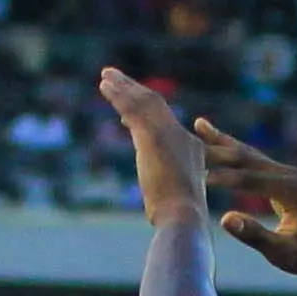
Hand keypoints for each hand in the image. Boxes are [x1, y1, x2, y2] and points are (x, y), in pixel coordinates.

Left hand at [97, 66, 208, 226]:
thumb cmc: (179, 219)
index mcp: (192, 149)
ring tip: (105, 76)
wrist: (184, 217)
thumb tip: (159, 208)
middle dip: (133, 89)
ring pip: (143, 101)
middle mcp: (182, 136)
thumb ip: (167, 192)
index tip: (126, 111)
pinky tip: (104, 86)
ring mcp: (168, 134)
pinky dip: (119, 96)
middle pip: (155, 104)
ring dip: (123, 87)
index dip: (144, 112)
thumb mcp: (174, 199)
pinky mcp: (152, 136)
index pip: (165, 122)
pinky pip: (133, 108)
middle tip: (113, 77)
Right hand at [193, 118, 296, 277]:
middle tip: (187, 141)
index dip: (225, 179)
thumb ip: (256, 235)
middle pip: (247, 157)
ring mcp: (284, 172)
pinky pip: (252, 160)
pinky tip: (216, 138)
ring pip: (248, 153)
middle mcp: (287, 174)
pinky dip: (232, 149)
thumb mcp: (284, 252)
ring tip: (198, 125)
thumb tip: (226, 219)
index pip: (250, 180)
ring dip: (222, 141)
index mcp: (290, 190)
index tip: (198, 178)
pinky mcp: (279, 176)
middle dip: (218, 150)